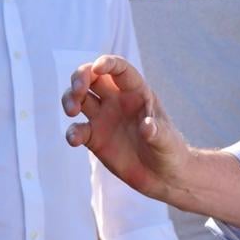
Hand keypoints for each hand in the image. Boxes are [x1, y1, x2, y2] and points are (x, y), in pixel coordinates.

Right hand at [62, 56, 189, 200]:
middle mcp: (116, 100)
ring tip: (71, 111)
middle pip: (92, 77)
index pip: (119, 69)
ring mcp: (103, 117)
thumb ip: (157, 133)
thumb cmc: (170, 151)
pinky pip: (78, 129)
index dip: (107, 63)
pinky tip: (74, 140)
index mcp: (136, 92)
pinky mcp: (94, 138)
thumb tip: (147, 126)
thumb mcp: (167, 142)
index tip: (97, 67)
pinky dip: (72, 132)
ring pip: (79, 98)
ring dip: (69, 98)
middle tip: (78, 90)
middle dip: (80, 77)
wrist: (163, 176)